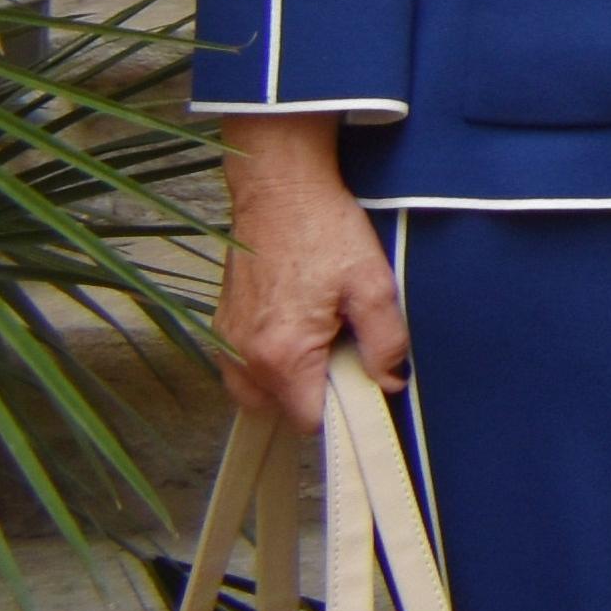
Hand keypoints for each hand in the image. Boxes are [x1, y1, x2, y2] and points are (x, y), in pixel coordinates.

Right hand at [216, 118, 407, 430]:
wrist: (280, 190)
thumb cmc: (326, 231)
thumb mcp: (373, 284)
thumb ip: (385, 342)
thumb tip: (390, 383)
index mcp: (281, 355)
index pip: (308, 420)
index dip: (340, 410)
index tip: (359, 386)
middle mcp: (243, 358)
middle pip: (281, 411)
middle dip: (313, 394)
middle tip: (341, 352)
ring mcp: (226, 343)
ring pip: (257, 394)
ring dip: (288, 383)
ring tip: (319, 340)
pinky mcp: (220, 326)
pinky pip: (242, 369)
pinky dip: (267, 364)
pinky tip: (295, 330)